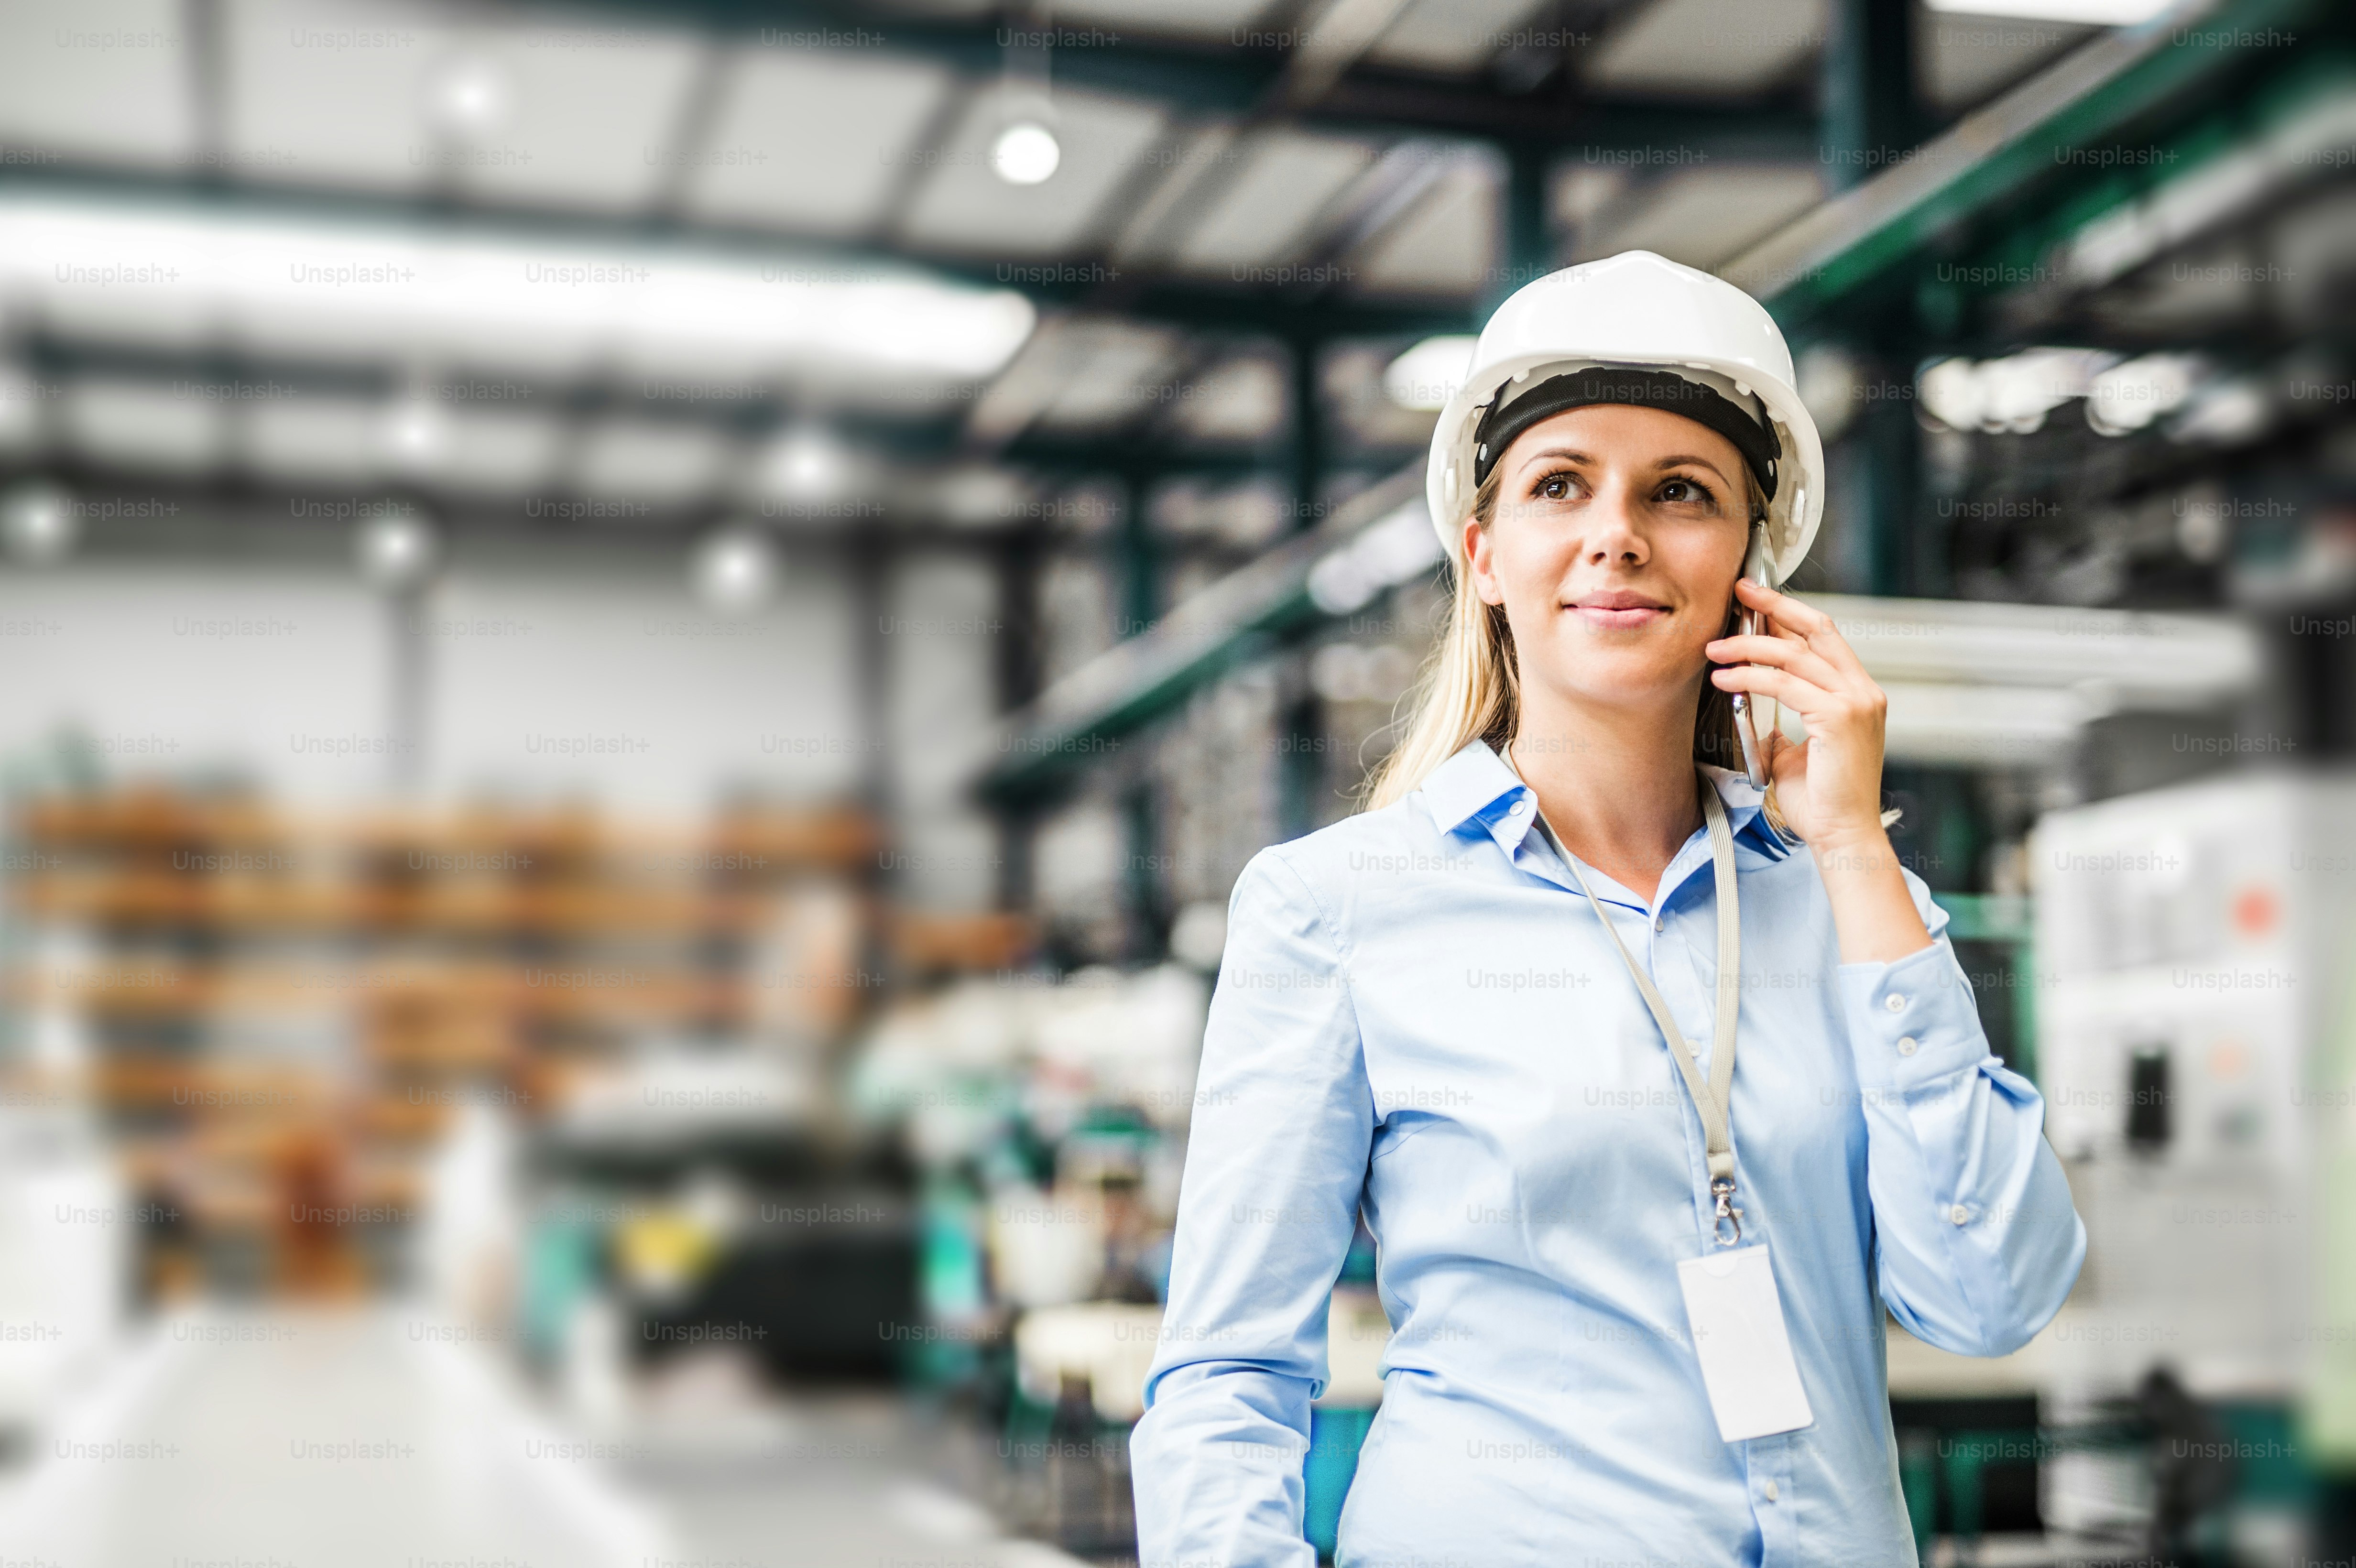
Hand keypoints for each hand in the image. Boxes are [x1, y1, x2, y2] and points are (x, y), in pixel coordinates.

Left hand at [1704, 578, 1889, 850]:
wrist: (1840, 835)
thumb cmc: (1821, 801)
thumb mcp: (1795, 753)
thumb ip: (1781, 726)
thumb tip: (1754, 709)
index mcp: (1857, 694)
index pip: (1823, 638)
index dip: (1788, 614)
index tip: (1755, 599)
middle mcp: (1862, 691)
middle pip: (1817, 629)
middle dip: (1775, 606)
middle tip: (1738, 592)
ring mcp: (1855, 702)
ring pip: (1794, 655)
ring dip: (1748, 646)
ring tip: (1714, 650)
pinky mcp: (1840, 717)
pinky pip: (1784, 684)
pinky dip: (1750, 677)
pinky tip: (1724, 678)